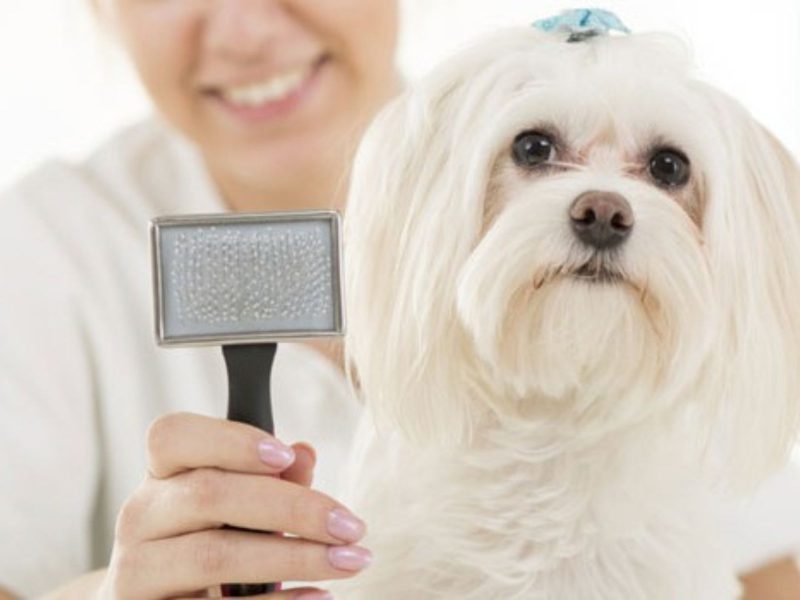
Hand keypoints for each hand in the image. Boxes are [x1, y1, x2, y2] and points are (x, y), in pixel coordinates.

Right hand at [99, 412, 369, 598]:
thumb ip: (273, 479)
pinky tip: (318, 596)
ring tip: (350, 561)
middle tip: (353, 526)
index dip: (231, 440)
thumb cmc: (213, 541)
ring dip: (294, 557)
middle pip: (208, 494)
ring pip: (214, 555)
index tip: (287, 455)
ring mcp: (137, 571)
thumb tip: (305, 454)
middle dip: (292, 507)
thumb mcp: (240, 506)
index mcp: (161, 474)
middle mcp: (140, 516)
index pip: (173, 435)